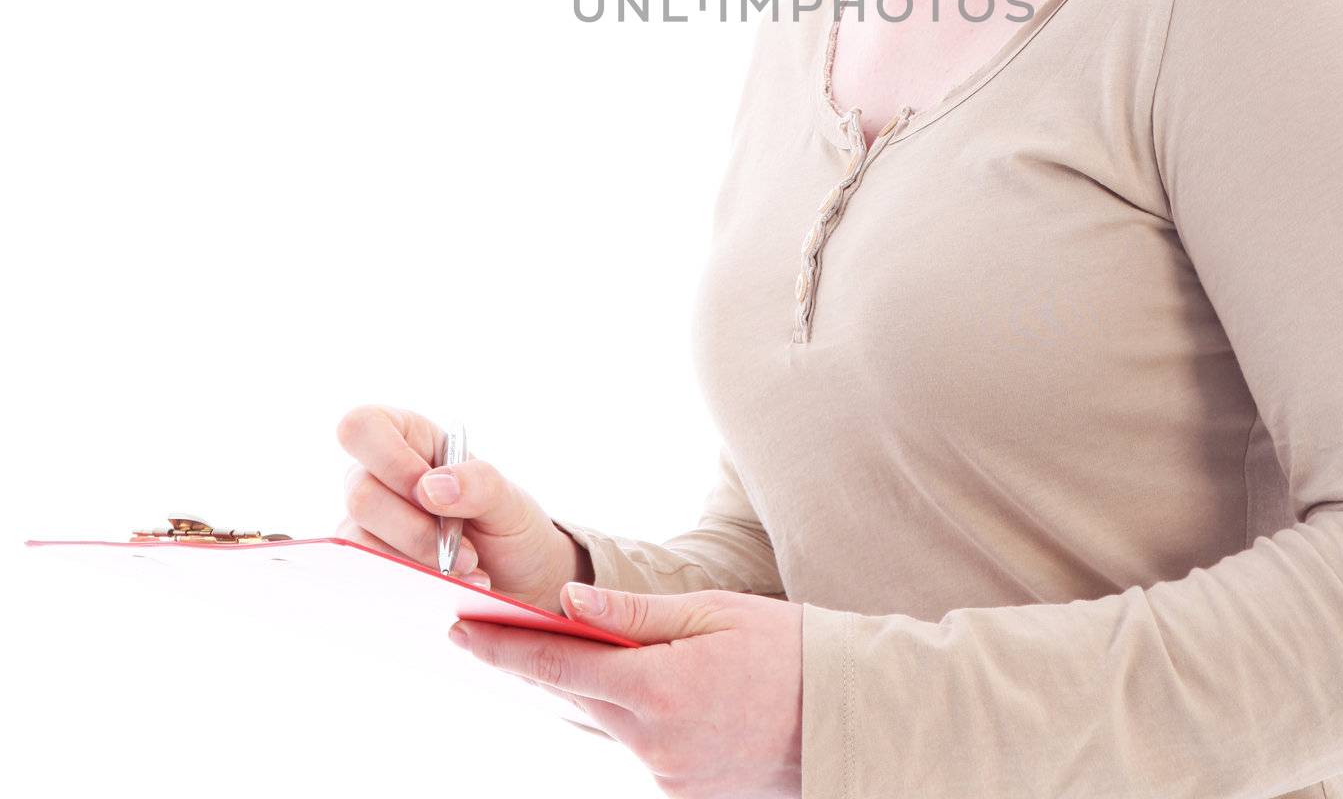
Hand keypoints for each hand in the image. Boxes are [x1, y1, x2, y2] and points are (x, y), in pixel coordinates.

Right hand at [335, 403, 578, 606]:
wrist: (518, 583)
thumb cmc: (508, 526)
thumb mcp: (509, 499)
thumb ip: (479, 483)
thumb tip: (428, 487)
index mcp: (411, 438)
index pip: (364, 426)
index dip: (390, 460)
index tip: (428, 491)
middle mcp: (378, 477)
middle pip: (360, 495)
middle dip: (416, 530)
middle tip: (463, 546)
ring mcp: (368, 523)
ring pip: (358, 540)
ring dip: (418, 561)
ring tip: (465, 567)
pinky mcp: (367, 564)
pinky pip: (365, 575)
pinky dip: (411, 585)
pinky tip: (447, 587)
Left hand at [450, 582, 802, 798]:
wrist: (844, 718)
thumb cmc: (785, 649)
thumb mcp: (714, 613)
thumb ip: (636, 612)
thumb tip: (567, 601)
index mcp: (659, 688)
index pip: (558, 667)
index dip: (503, 649)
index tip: (460, 631)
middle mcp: (654, 743)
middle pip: (571, 699)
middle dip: (528, 665)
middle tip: (484, 632)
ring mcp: (667, 776)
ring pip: (602, 723)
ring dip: (581, 689)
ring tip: (556, 650)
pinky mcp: (682, 794)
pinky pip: (635, 746)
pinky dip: (624, 714)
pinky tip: (628, 686)